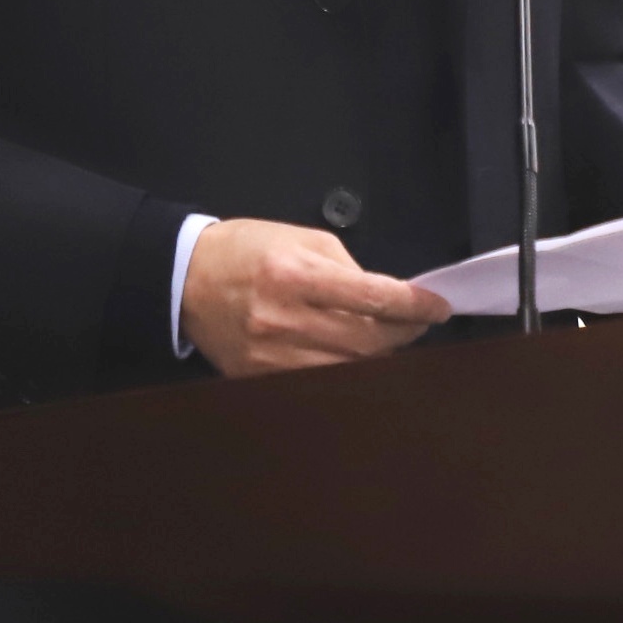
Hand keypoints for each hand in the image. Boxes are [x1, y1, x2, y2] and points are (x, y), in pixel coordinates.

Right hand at [181, 216, 450, 376]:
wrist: (186, 279)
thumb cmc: (245, 250)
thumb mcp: (300, 239)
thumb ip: (346, 267)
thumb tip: (385, 297)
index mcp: (295, 274)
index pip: (372, 297)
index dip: (413, 305)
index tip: (437, 306)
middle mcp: (284, 318)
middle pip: (366, 340)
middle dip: (403, 333)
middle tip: (418, 323)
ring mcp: (272, 355)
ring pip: (348, 369)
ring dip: (378, 356)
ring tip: (389, 341)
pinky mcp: (261, 378)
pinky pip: (318, 383)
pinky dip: (345, 373)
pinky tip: (354, 359)